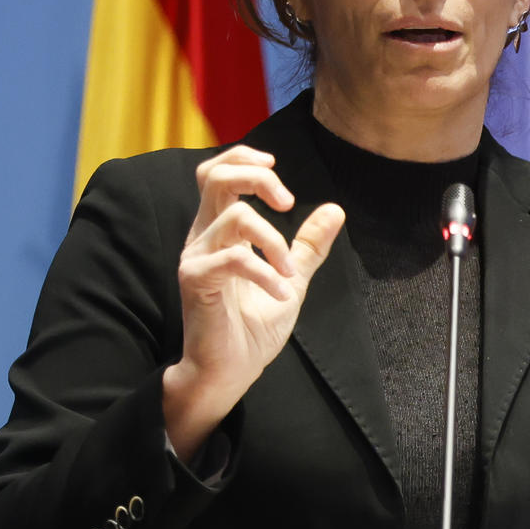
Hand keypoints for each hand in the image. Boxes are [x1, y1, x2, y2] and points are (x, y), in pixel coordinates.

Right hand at [163, 145, 344, 457]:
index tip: (276, 166)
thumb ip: (307, 246)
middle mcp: (202, 237)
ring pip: (234, 217)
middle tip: (288, 203)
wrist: (230, 371)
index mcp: (219, 231)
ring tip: (289, 275)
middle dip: (258, 178)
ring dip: (275, 242)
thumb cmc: (252, 327)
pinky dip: (267, 273)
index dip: (243, 158)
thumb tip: (334, 209)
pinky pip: (234, 259)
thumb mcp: (291, 278)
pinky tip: (280, 294)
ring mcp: (195, 257)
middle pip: (215, 177)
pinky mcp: (195, 281)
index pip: (216, 173)